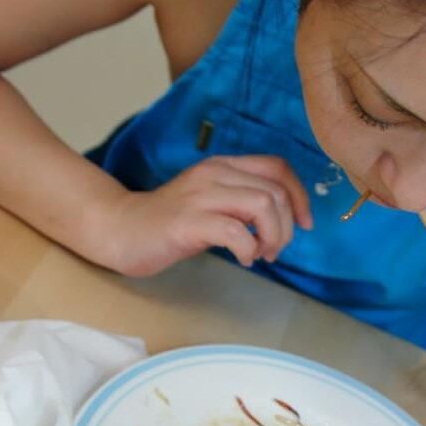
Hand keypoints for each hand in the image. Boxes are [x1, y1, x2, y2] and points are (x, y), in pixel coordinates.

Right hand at [101, 154, 312, 276]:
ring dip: (273, 236)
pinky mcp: (188, 222)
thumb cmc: (171, 223)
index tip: (304, 223)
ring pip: (263, 206)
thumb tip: (284, 219)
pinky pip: (236, 231)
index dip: (300, 196)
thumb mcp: (213, 203)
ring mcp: (200, 196)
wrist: (121, 229)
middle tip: (273, 250)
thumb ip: (243, 203)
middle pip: (275, 192)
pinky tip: (243, 259)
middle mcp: (214, 174)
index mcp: (223, 166)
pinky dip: (249, 249)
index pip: (278, 168)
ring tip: (260, 254)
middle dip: (287, 227)